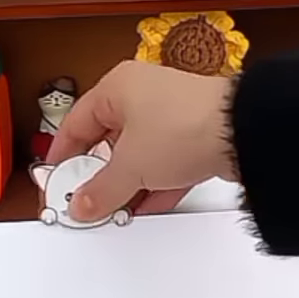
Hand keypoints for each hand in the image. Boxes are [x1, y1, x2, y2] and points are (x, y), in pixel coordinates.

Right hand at [46, 61, 236, 221]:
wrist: (242, 133)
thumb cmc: (183, 126)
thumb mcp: (130, 167)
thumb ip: (101, 190)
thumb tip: (82, 204)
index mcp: (117, 87)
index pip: (76, 123)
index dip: (62, 154)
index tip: (55, 179)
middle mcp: (144, 95)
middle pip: (109, 140)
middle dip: (99, 175)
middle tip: (86, 199)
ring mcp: (172, 115)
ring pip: (140, 155)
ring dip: (128, 184)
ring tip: (114, 210)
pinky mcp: (196, 136)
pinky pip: (166, 165)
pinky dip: (155, 186)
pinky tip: (145, 207)